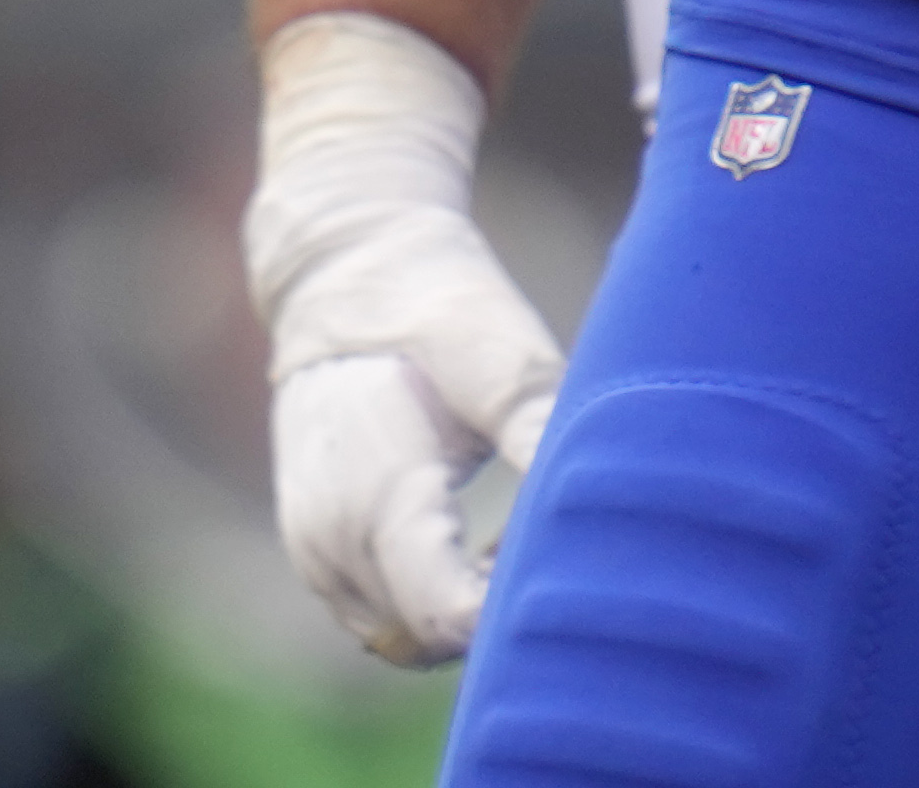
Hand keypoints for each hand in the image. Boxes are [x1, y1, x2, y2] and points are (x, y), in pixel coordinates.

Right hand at [246, 13, 564, 666]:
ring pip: (406, 642)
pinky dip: (430, 603)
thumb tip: (604, 507)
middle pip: (433, 642)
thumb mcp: (505, 364)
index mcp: (376, 495)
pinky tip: (475, 550)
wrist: (342, 276)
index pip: (450, 620)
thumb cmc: (439, 312)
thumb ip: (543, 437)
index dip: (517, 612)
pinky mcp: (315, 555)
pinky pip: (382, 620)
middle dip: (498, 616)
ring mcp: (314, 553)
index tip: (563, 563)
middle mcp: (330, 541)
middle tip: (550, 548)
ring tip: (511, 545)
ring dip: (463, 616)